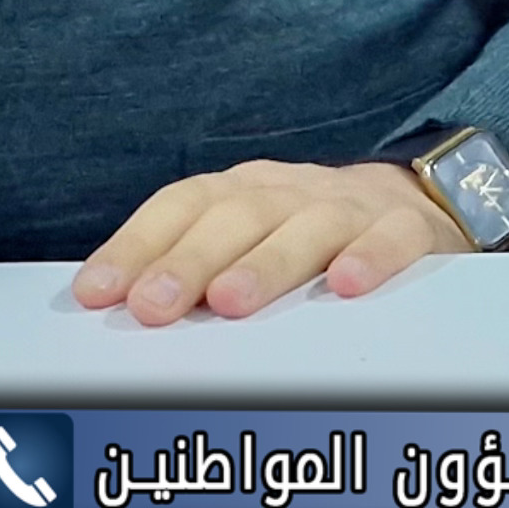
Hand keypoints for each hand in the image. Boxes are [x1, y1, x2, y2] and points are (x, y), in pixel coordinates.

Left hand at [72, 159, 473, 325]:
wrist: (411, 205)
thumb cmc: (304, 240)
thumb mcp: (244, 242)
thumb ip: (188, 272)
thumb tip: (108, 316)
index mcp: (241, 191)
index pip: (181, 206)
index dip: (136, 244)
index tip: (97, 293)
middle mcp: (290, 192)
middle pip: (237, 216)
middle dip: (190, 260)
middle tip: (153, 306)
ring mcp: (352, 208)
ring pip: (308, 226)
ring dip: (267, 262)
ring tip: (231, 303)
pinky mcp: (410, 227)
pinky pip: (393, 237)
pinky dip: (373, 256)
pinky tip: (348, 285)